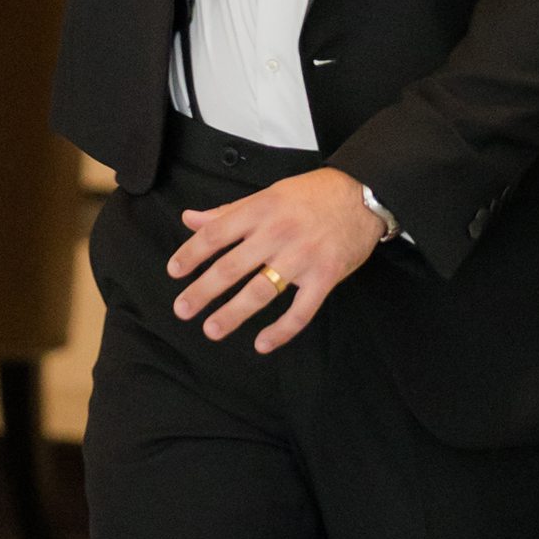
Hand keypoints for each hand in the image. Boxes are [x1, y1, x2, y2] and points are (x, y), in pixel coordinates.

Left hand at [167, 167, 384, 355]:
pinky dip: (281, 331)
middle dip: (203, 291)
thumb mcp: (268, 194)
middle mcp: (278, 233)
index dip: (191, 254)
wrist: (364, 195)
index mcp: (260, 209)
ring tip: (211, 329)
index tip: (174, 272)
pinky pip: (300, 310)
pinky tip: (262, 344)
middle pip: (231, 267)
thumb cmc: (312, 194)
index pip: (215, 235)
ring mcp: (303, 257)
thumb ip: (228, 211)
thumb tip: (190, 219)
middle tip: (183, 309)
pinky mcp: (326, 276)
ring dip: (233, 314)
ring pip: (261, 291)